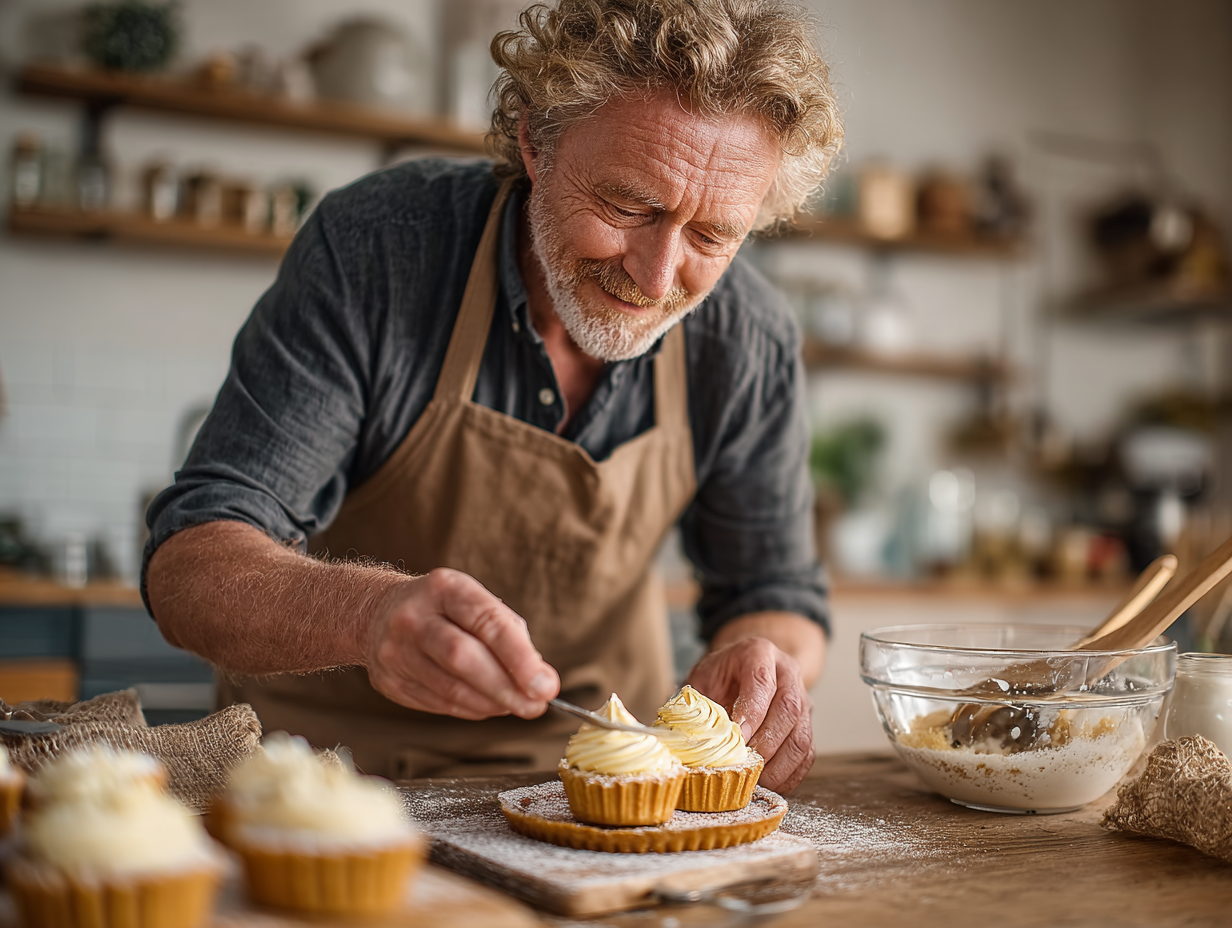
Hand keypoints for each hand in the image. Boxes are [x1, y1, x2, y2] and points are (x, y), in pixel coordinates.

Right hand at [364, 568, 559, 719]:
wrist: (375, 613)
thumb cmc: (443, 609)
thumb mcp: (474, 602)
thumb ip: (509, 634)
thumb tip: (539, 679)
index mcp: (444, 588)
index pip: (486, 622)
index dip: (519, 657)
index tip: (546, 684)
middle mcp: (414, 617)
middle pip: (463, 658)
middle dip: (506, 687)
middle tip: (536, 705)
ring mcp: (396, 651)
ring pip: (451, 688)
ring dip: (492, 704)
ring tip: (517, 706)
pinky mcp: (389, 682)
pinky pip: (439, 704)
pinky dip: (471, 709)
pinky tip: (488, 705)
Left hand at [686, 637, 813, 792]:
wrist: (744, 668)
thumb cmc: (721, 675)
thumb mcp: (703, 677)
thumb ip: (699, 702)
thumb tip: (685, 736)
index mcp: (759, 653)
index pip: (762, 681)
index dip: (752, 711)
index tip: (737, 736)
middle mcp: (787, 673)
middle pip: (788, 709)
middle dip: (766, 742)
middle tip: (745, 763)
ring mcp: (802, 699)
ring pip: (801, 735)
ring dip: (779, 765)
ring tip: (755, 779)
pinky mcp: (806, 724)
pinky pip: (806, 754)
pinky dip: (789, 774)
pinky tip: (769, 783)